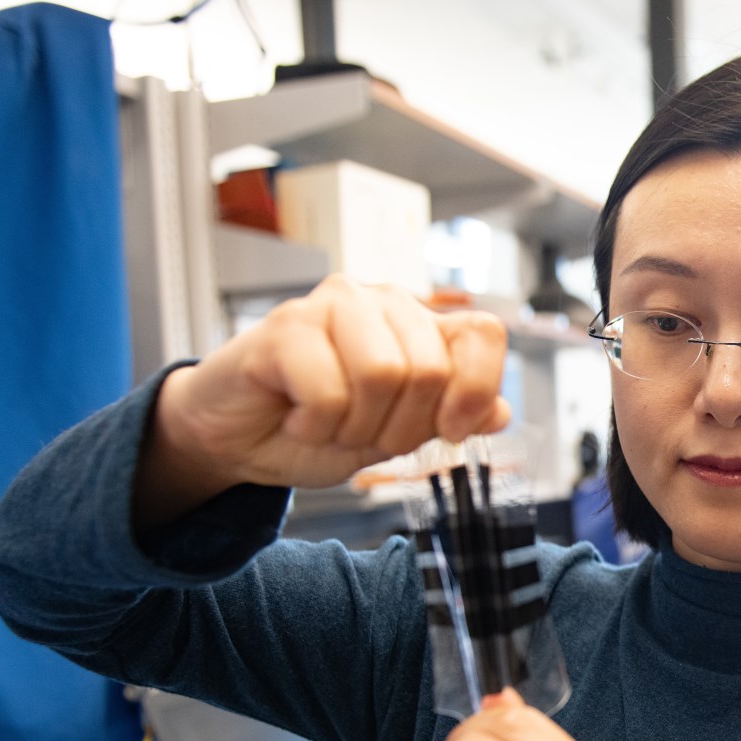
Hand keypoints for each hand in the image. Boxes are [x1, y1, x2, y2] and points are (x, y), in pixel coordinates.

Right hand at [136, 275, 510, 525]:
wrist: (239, 438)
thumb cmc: (316, 426)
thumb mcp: (397, 434)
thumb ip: (448, 418)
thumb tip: (502, 412)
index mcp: (419, 323)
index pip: (484, 334)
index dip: (476, 390)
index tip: (447, 431)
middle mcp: (381, 302)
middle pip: (431, 369)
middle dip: (401, 427)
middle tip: (363, 434)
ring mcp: (333, 306)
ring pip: (383, 374)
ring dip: (356, 426)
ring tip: (330, 424)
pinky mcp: (286, 326)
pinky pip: (328, 390)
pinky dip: (315, 425)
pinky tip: (297, 417)